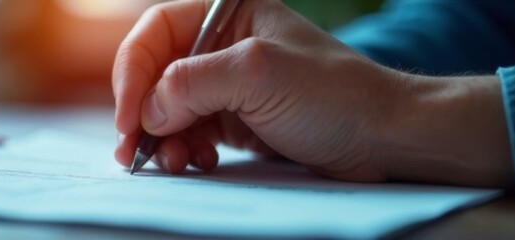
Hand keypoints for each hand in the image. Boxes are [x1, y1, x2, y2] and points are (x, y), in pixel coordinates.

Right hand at [113, 0, 512, 186]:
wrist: (383, 138)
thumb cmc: (336, 95)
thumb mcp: (258, 75)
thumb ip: (193, 82)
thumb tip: (148, 109)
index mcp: (229, 12)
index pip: (157, 32)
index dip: (134, 73)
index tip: (131, 116)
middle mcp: (223, 43)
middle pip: (156, 73)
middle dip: (143, 113)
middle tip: (133, 150)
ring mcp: (228, 83)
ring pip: (168, 109)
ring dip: (162, 138)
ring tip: (172, 162)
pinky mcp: (235, 118)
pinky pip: (190, 132)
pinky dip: (184, 149)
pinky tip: (198, 161)